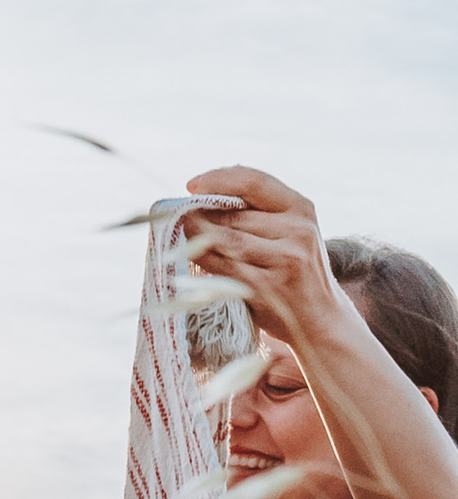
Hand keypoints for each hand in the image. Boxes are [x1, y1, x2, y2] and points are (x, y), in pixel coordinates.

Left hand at [182, 167, 348, 355]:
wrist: (320, 319)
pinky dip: (200, 262)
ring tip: (179, 236)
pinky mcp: (265, 288)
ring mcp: (282, 260)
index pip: (255, 182)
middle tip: (178, 218)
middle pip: (233, 214)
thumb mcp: (292, 232)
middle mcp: (297, 231)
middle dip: (200, 215)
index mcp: (302, 209)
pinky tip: (188, 259)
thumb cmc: (295, 271)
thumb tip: (205, 191)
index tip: (192, 185)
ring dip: (194, 237)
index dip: (219, 180)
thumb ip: (260, 211)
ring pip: (223, 240)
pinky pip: (221, 268)